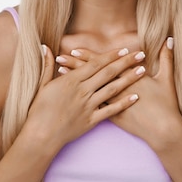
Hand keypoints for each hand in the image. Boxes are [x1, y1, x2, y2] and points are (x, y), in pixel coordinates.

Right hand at [23, 44, 145, 151]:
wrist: (41, 134)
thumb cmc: (39, 109)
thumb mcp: (42, 84)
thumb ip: (47, 65)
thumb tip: (44, 47)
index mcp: (71, 80)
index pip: (95, 64)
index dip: (111, 56)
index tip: (124, 49)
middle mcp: (82, 91)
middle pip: (108, 73)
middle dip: (125, 62)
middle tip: (140, 55)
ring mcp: (88, 106)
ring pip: (112, 89)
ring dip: (129, 79)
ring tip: (142, 71)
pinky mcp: (91, 120)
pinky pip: (111, 110)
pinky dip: (124, 103)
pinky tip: (135, 97)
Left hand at [54, 38, 181, 146]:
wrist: (164, 130)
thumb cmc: (166, 104)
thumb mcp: (167, 79)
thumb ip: (166, 58)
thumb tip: (170, 40)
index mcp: (127, 77)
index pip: (103, 64)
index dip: (88, 57)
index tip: (74, 50)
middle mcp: (117, 89)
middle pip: (91, 75)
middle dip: (74, 65)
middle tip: (59, 58)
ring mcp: (112, 103)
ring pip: (88, 89)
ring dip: (73, 81)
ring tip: (59, 74)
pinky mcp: (111, 116)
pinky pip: (92, 105)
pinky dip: (79, 97)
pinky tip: (69, 94)